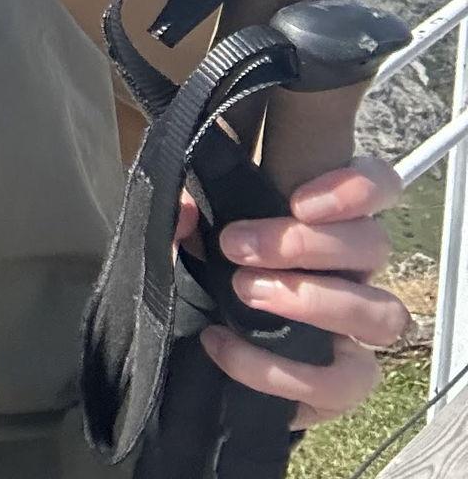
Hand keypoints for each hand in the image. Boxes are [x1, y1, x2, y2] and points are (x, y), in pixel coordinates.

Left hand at [195, 157, 411, 427]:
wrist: (202, 336)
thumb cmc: (208, 265)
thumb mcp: (189, 228)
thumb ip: (184, 208)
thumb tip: (186, 210)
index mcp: (325, 219)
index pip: (377, 184)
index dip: (357, 188)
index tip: (298, 201)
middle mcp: (354, 269)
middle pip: (373, 243)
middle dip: (303, 243)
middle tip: (235, 247)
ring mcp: (357, 329)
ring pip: (384, 314)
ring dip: (312, 301)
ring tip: (244, 293)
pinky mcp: (344, 384)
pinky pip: (343, 383)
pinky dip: (281, 370)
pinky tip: (226, 346)